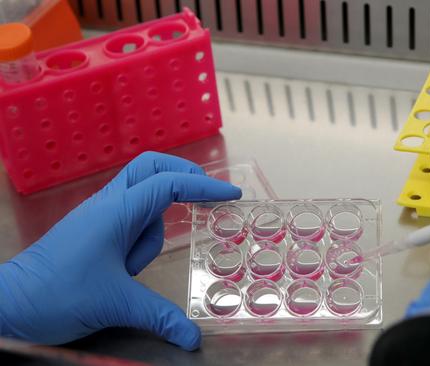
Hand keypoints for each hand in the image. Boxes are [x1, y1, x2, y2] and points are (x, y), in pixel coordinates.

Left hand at [0, 152, 241, 349]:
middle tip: (208, 196)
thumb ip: (160, 316)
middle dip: (182, 176)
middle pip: (151, 169)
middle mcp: (109, 205)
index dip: (203, 185)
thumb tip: (193, 338)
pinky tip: (126, 267)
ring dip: (152, 231)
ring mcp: (100, 217)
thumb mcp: (116, 304)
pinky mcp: (95, 231)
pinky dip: (141, 236)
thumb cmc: (57, 294)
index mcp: (116, 211)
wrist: (11, 305)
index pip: (168, 184)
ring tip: (130, 270)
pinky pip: (130, 221)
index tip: (231, 195)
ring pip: (143, 202)